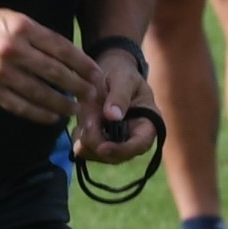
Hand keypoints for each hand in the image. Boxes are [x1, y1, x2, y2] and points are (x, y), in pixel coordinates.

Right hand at [0, 7, 94, 126]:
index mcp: (22, 28)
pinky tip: (52, 118)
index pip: (63, 49)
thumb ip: (36, 35)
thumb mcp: (8, 18)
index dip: (84, 64)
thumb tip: (68, 54)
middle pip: (57, 73)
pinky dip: (40, 114)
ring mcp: (1, 73)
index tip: (98, 75)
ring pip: (41, 94)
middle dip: (80, 87)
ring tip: (76, 110)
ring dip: (63, 104)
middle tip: (94, 96)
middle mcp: (13, 50)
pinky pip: (21, 106)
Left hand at [71, 36, 156, 165]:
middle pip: (117, 156)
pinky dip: (79, 139)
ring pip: (99, 155)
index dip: (122, 150)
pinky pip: (87, 150)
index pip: (140, 145)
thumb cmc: (122, 73)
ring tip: (86, 116)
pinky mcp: (101, 142)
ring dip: (86, 140)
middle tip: (88, 122)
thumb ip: (119, 96)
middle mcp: (134, 138)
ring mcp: (117, 143)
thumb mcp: (123, 79)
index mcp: (148, 124)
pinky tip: (81, 124)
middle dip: (97, 143)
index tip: (102, 147)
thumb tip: (113, 116)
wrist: (109, 72)